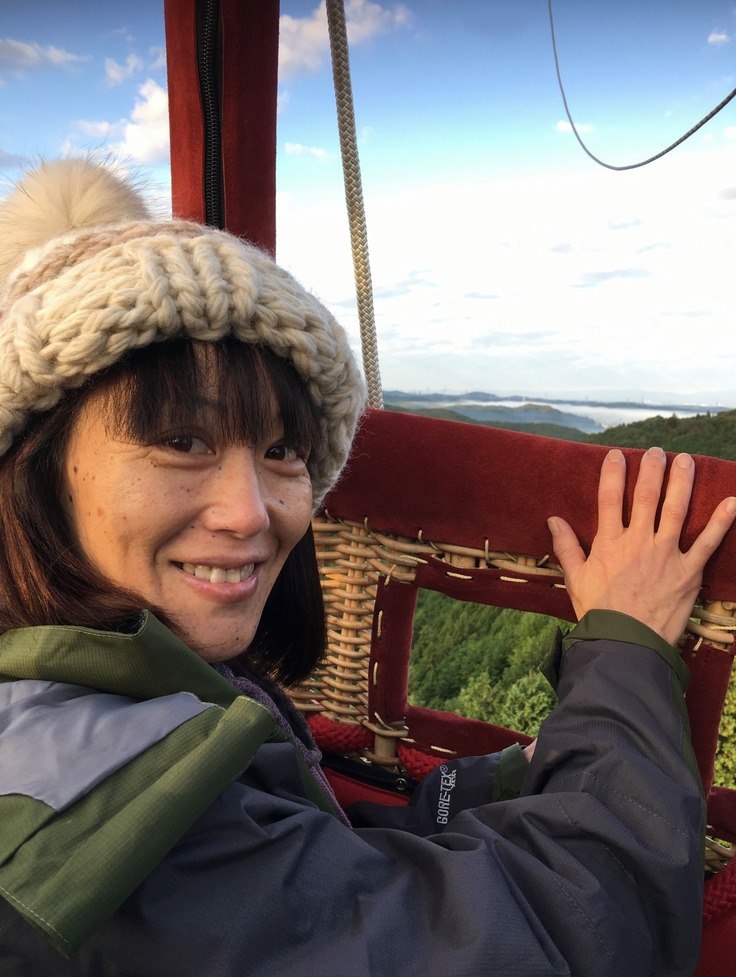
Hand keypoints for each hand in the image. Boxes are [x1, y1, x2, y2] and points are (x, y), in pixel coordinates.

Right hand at [547, 447, 735, 644]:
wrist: (626, 644)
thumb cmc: (599, 612)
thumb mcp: (575, 579)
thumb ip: (566, 547)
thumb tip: (553, 520)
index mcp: (610, 543)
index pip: (611, 498)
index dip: (614, 474)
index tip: (617, 455)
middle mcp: (639, 542)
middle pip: (647, 496)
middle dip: (652, 469)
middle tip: (656, 452)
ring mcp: (666, 555)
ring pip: (677, 509)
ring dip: (683, 482)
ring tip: (686, 460)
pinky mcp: (689, 572)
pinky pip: (708, 543)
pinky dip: (721, 522)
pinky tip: (731, 501)